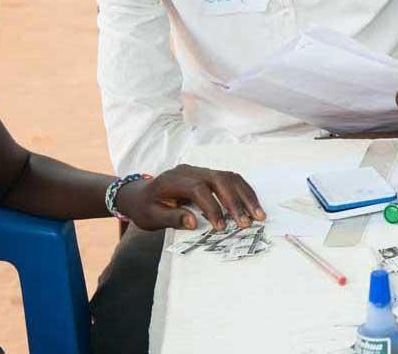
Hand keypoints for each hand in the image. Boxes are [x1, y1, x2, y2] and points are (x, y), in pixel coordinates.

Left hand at [114, 164, 265, 231]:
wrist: (140, 194)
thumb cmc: (144, 208)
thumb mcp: (151, 217)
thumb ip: (172, 218)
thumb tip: (195, 222)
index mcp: (172, 179)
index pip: (198, 188)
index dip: (212, 206)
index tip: (220, 227)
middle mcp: (189, 170)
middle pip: (219, 179)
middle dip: (235, 202)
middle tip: (247, 222)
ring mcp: (200, 170)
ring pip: (229, 177)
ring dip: (245, 196)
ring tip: (258, 215)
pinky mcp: (208, 174)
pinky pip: (230, 179)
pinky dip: (243, 192)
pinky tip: (252, 205)